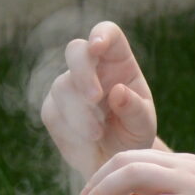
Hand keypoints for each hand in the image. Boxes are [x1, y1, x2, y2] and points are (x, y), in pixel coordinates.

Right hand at [40, 21, 158, 176]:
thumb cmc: (133, 135)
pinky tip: (85, 141)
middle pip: (75, 51)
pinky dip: (69, 128)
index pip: (107, 34)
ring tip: (96, 134)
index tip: (98, 48)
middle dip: (82, 72)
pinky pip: (53, 112)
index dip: (100, 35)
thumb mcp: (142, 125)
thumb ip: (134, 109)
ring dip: (78, 111)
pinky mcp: (52, 108)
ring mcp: (67, 86)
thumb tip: (118, 92)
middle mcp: (90, 68)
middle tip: (95, 98)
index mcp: (117, 61)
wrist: (112, 160)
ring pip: (62, 86)